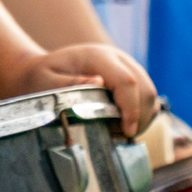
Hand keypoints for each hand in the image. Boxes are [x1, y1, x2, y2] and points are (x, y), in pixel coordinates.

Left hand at [4, 44, 156, 136]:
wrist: (43, 70)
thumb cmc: (41, 78)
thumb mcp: (46, 81)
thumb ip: (69, 83)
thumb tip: (98, 82)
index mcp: (97, 56)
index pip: (126, 81)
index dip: (131, 108)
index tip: (126, 131)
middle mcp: (117, 58)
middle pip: (144, 90)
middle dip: (137, 117)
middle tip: (116, 135)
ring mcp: (127, 67)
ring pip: (150, 96)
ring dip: (140, 118)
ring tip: (115, 130)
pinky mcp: (131, 79)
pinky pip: (148, 100)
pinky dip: (141, 116)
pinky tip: (120, 125)